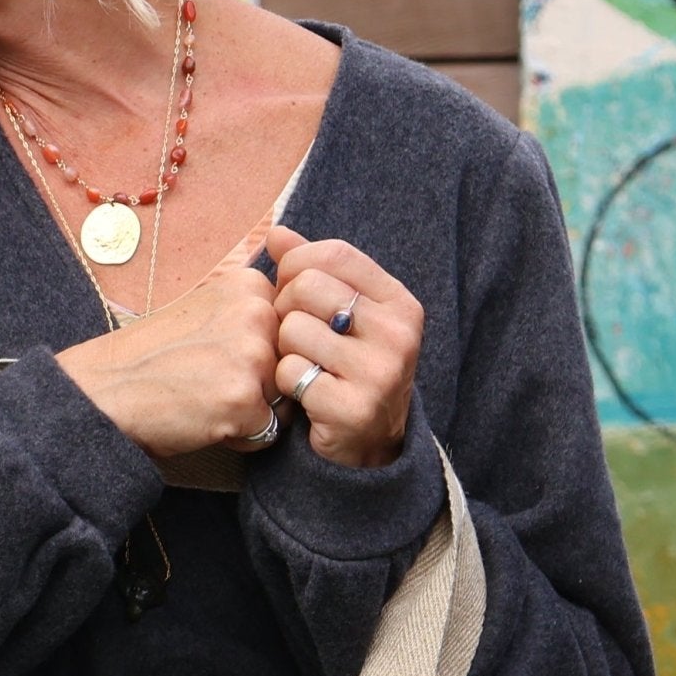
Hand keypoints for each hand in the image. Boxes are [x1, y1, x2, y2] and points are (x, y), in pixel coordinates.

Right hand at [54, 263, 282, 456]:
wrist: (106, 389)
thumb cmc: (152, 356)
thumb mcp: (206, 310)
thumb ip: (250, 313)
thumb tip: (303, 332)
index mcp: (251, 286)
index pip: (294, 332)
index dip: (261, 355)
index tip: (220, 356)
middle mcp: (258, 313)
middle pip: (293, 366)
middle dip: (262, 384)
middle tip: (210, 381)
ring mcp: (253, 356)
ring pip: (286, 400)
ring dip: (254, 411)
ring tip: (208, 400)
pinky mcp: (244, 399)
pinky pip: (269, 432)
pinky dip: (242, 437)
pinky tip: (206, 420)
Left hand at [264, 227, 423, 468]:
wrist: (370, 444)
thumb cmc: (350, 368)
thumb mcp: (345, 315)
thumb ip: (313, 270)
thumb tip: (275, 232)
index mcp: (399, 303)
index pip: (334, 254)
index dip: (296, 264)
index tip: (290, 288)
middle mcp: (397, 334)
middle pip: (306, 287)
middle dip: (284, 309)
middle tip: (294, 337)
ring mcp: (379, 373)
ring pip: (293, 330)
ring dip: (283, 350)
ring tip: (303, 366)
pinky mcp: (352, 409)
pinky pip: (289, 373)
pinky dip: (284, 384)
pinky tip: (303, 393)